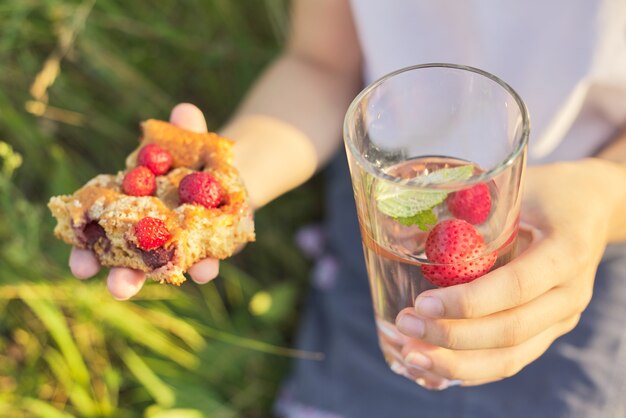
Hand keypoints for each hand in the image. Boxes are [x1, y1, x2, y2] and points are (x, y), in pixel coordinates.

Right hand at [69, 103, 219, 299]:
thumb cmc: (196, 158)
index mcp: (128, 208)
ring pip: (163, 269)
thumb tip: (185, 110)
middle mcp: (148, 235)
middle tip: (116, 287)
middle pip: (128, 262)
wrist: (233, 176)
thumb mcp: (191, 141)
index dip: (87, 252)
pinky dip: (204, 266)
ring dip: (157, 279)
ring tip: (159, 289)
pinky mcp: (207, 251)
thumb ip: (186, 128)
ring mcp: (177, 246)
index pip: (99, 234)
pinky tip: (204, 269)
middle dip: (121, 277)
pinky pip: (204, 263)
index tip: (80, 264)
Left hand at [395, 159, 616, 387]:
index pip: (515, 287)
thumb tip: (409, 213)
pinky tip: (434, 366)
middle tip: (406, 326)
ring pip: (511, 358)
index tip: (422, 303)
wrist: (589, 208)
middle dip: (451, 336)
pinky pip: (510, 360)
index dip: (467, 302)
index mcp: (565, 251)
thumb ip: (474, 202)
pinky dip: (470, 369)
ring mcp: (561, 318)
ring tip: (410, 355)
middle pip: (510, 332)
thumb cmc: (546, 192)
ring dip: (456, 363)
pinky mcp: (547, 330)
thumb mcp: (518, 185)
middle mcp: (569, 293)